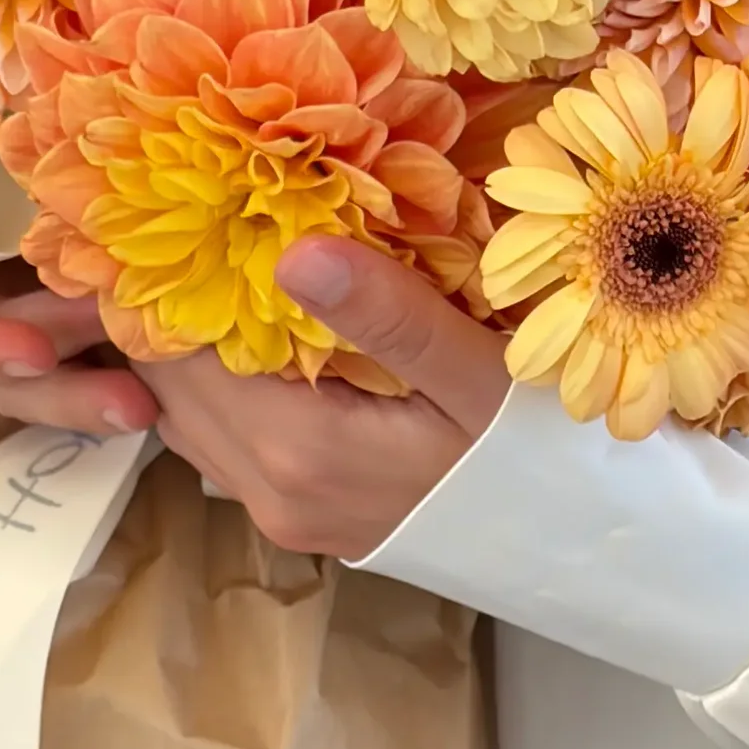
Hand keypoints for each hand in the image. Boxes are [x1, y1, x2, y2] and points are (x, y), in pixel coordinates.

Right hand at [0, 32, 157, 436]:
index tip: (31, 355)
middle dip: (58, 389)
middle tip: (132, 401)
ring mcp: (2, 288)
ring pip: (47, 360)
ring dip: (101, 378)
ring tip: (162, 383)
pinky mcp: (60, 270)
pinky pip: (93, 318)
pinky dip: (131, 336)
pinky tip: (185, 351)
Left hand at [144, 241, 511, 559]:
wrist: (576, 542)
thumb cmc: (538, 452)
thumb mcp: (479, 376)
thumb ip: (389, 316)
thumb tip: (292, 251)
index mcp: (300, 450)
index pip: (182, 353)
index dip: (175, 277)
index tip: (192, 206)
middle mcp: (271, 491)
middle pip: (173, 387)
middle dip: (179, 307)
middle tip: (205, 220)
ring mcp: (281, 513)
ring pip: (192, 416)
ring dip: (198, 349)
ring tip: (227, 266)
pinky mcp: (299, 517)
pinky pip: (225, 442)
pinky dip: (225, 386)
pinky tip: (265, 335)